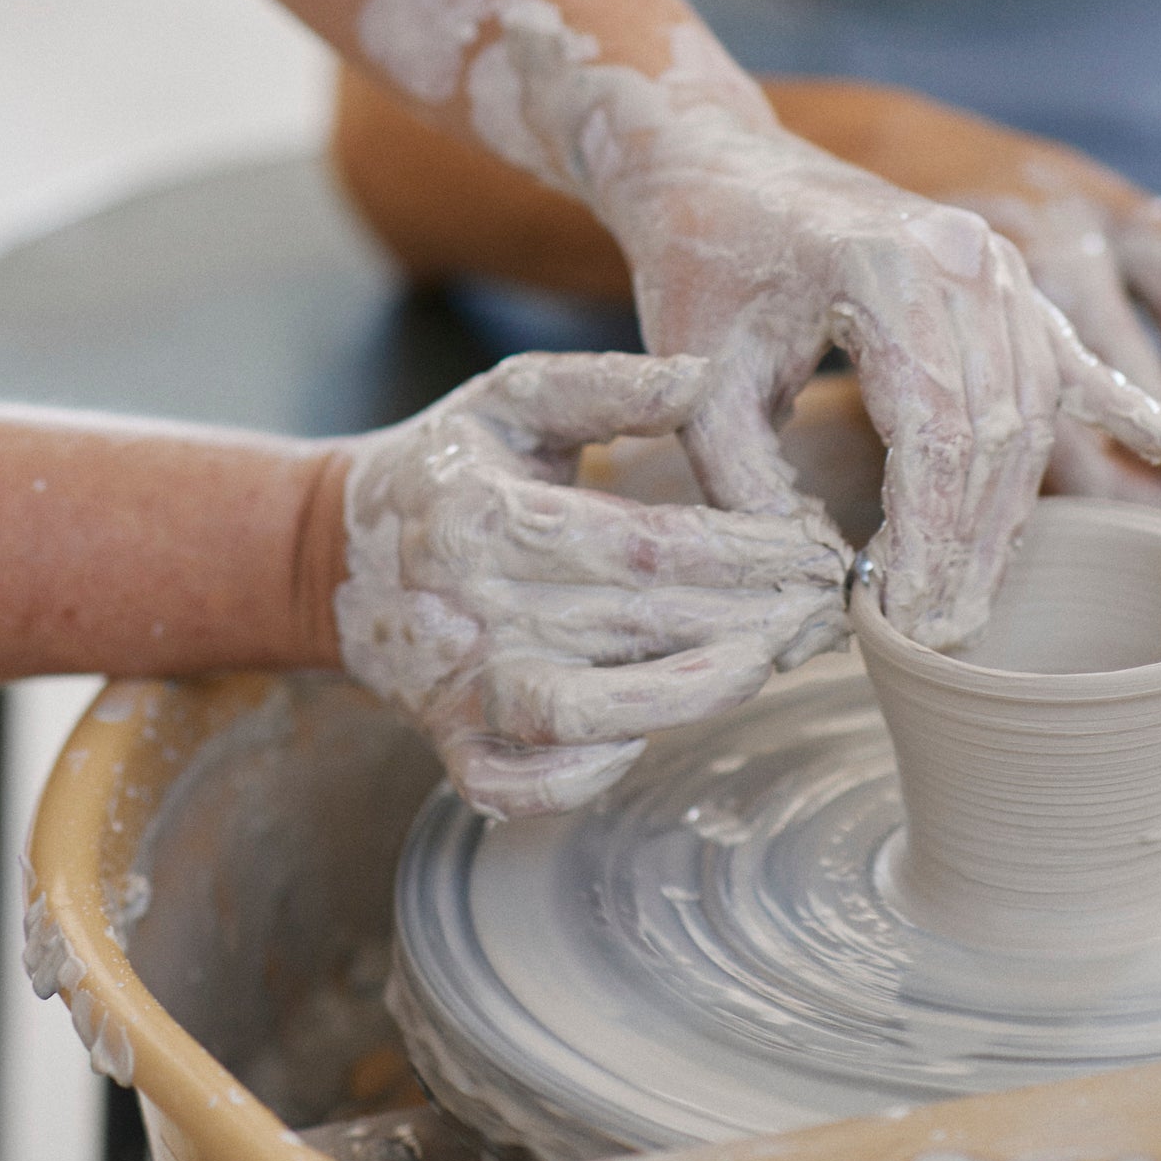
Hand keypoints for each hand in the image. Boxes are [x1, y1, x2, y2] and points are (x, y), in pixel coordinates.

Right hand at [333, 350, 847, 816]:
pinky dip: (583, 776)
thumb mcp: (512, 399)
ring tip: (769, 664)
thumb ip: (608, 387)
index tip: (818, 545)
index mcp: (491, 514)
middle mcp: (473, 606)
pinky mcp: (450, 744)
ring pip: (586, 711)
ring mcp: (458, 686)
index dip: (746, 549)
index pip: (648, 542)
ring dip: (689, 694)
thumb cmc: (449, 465)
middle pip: (637, 623)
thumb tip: (706, 377)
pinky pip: (520, 783)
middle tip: (830, 610)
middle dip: (751, 619)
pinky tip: (647, 737)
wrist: (331, 552)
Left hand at [585, 106, 1160, 649]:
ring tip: (982, 590)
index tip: (905, 613)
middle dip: (974, 541)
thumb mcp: (698, 377)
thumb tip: (820, 579)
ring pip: (1034, 403)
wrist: (716, 159)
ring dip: (1015, 505)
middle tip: (944, 628)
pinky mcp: (999, 267)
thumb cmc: (700, 264)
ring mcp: (989, 257)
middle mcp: (957, 255)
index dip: (927, 534)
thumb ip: (745, 481)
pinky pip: (1064, 346)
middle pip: (997, 426)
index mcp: (881, 270)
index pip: (933, 428)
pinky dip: (1117, 400)